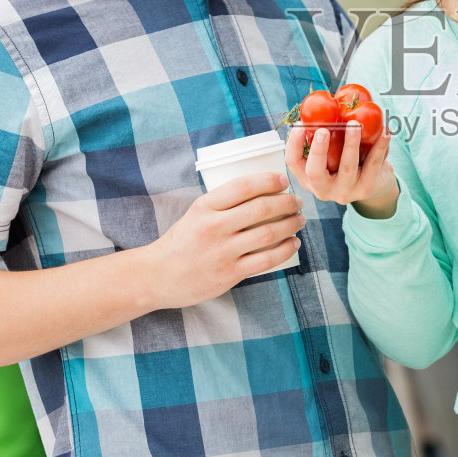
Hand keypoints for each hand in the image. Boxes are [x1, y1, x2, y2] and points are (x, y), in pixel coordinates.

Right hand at [146, 172, 304, 306]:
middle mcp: (213, 227)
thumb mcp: (195, 214)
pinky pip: (266, 259)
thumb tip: (261, 192)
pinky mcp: (230, 273)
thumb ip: (222, 204)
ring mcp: (222, 251)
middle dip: (287, 202)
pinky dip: (285, 250)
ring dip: (290, 224)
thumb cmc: (181, 242)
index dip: (268, 180)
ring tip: (299, 220)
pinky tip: (293, 244)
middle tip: (297, 201)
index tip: (284, 181)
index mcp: (204, 207)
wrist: (157, 276)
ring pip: (268, 233)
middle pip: (261, 208)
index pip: (243, 186)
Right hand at [285, 122, 396, 214]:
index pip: (293, 163)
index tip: (300, 125)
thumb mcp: (331, 154)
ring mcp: (345, 191)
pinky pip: (373, 164)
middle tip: (323, 130)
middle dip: (318, 151)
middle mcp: (323, 189)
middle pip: (315, 173)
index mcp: (309, 177)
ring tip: (355, 124)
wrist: (375, 185)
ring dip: (351, 143)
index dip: (293, 144)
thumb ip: (322, 136)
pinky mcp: (366, 188)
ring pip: (347, 167)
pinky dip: (379, 146)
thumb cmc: (347, 162)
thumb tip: (316, 106)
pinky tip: (384, 131)